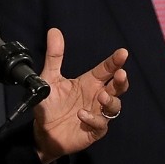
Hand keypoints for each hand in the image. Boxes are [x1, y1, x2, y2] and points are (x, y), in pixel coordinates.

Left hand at [31, 28, 127, 163]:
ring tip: (101, 97)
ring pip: (114, 106)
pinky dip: (94, 119)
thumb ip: (54, 56)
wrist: (42, 132)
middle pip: (117, 87)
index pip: (106, 69)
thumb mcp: (49, 78)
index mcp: (89, 83)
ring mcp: (97, 114)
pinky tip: (81, 114)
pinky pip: (101, 124)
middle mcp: (96, 97)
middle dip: (121, 80)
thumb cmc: (49, 105)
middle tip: (120, 74)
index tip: (123, 53)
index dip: (115, 61)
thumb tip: (54, 31)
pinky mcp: (93, 130)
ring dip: (110, 100)